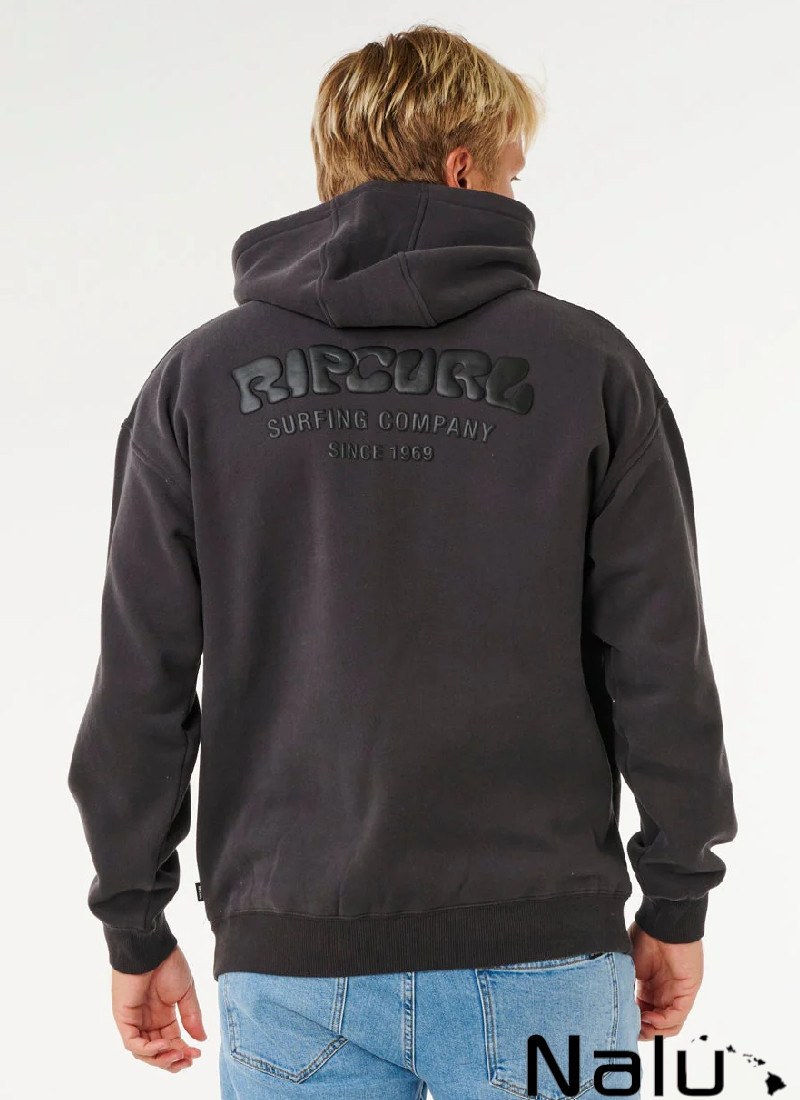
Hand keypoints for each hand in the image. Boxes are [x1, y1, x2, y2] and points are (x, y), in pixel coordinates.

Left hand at [111, 944, 206, 1071]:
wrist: (152, 948)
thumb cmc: (169, 964)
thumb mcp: (186, 992)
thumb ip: (192, 1016)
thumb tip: (202, 1039)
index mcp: (164, 1014)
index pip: (173, 1041)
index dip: (184, 1050)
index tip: (198, 1054)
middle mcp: (149, 1021)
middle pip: (158, 1051)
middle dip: (173, 1059)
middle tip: (188, 1060)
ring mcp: (135, 1021)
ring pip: (144, 1052)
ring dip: (161, 1058)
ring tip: (178, 1053)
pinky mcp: (124, 1019)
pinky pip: (133, 1043)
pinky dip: (148, 1049)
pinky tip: (164, 1044)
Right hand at [628, 920, 702, 1040]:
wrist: (661, 920)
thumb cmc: (643, 935)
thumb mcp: (627, 964)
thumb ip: (624, 986)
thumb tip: (614, 1006)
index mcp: (649, 986)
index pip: (644, 1014)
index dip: (634, 1022)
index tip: (622, 1024)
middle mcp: (664, 991)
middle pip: (658, 1023)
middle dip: (644, 1031)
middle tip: (632, 1030)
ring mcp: (677, 992)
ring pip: (671, 1024)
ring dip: (655, 1030)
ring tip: (641, 1026)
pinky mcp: (688, 990)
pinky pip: (678, 1014)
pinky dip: (664, 1021)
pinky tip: (650, 1017)